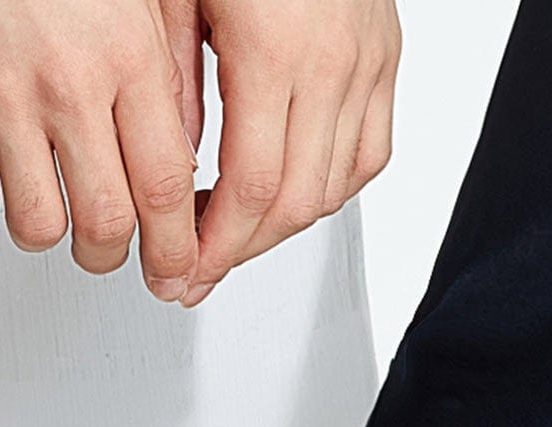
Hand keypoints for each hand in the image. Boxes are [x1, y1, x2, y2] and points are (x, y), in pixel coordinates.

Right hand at [0, 0, 200, 300]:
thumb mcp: (135, 1)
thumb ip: (161, 82)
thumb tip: (181, 170)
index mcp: (127, 55)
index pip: (167, 186)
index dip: (176, 246)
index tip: (176, 269)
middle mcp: (67, 82)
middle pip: (107, 222)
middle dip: (114, 255)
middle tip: (110, 250)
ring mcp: (1, 95)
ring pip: (38, 225)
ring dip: (50, 234)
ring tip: (52, 211)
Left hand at [165, 0, 400, 305]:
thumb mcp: (171, 3)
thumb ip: (169, 91)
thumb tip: (165, 176)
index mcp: (276, 49)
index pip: (251, 190)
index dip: (214, 249)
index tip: (180, 275)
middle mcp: (334, 61)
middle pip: (293, 204)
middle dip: (237, 254)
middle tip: (194, 274)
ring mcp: (369, 59)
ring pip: (332, 190)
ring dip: (278, 229)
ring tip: (231, 240)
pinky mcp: (386, 55)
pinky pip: (369, 154)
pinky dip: (329, 189)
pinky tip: (288, 197)